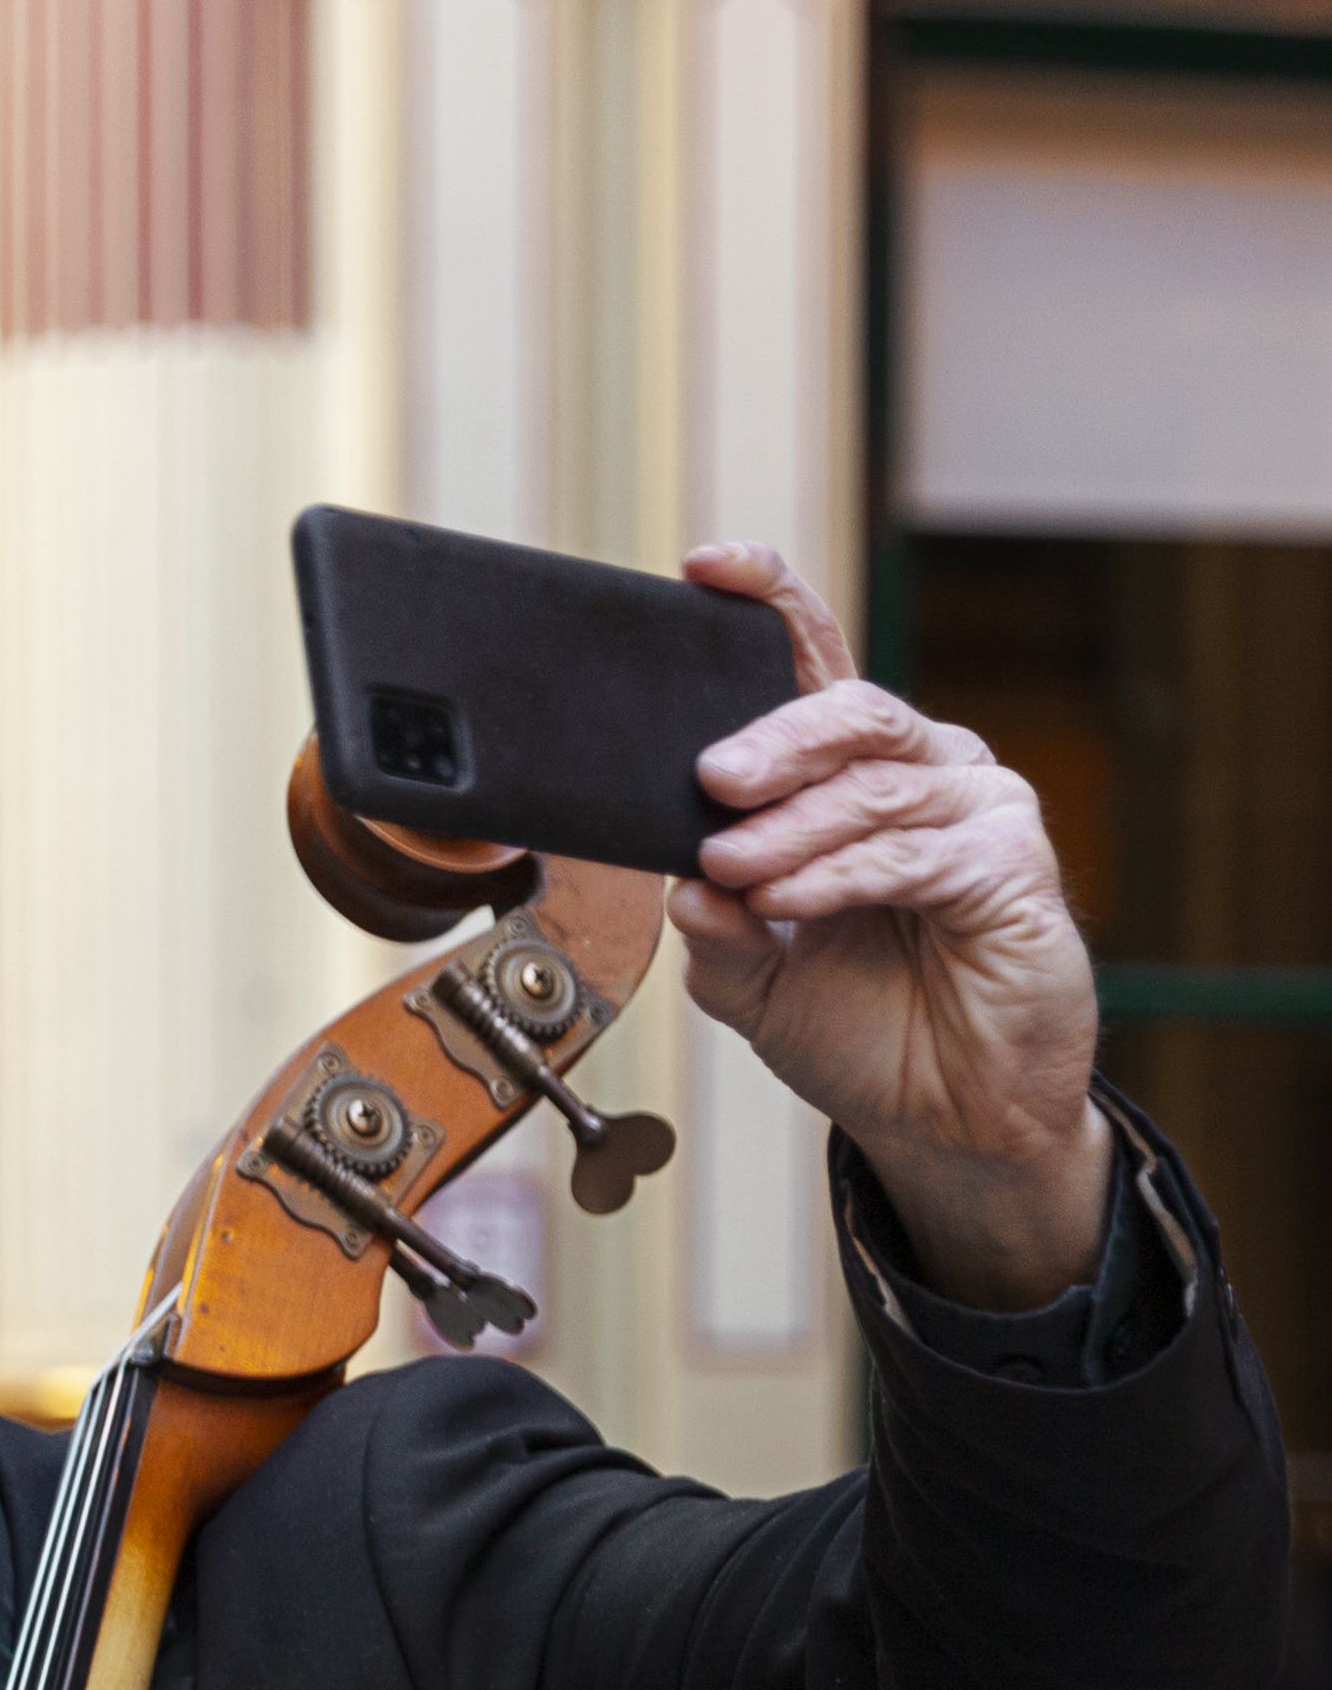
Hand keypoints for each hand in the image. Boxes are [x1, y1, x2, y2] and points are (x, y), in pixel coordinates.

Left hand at [670, 543, 1112, 1309]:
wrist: (946, 1122)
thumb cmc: (862, 1033)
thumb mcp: (754, 981)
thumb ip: (711, 929)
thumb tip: (679, 880)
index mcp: (859, 776)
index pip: (814, 665)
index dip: (770, 601)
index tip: (704, 567)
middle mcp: (925, 772)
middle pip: (846, 711)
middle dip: (771, 739)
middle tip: (711, 778)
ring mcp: (977, 809)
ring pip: (874, 784)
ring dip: (791, 827)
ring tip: (734, 869)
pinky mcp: (1009, 865)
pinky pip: (911, 853)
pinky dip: (838, 875)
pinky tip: (786, 902)